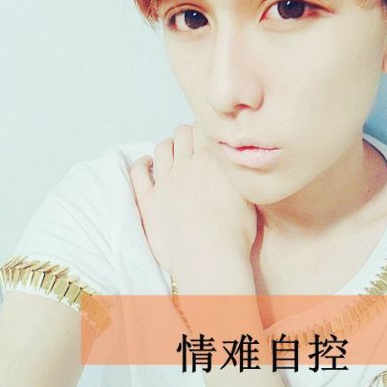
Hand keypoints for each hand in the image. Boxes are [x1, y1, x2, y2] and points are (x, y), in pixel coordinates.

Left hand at [129, 123, 258, 292]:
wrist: (210, 258)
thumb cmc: (235, 234)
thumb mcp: (248, 194)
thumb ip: (239, 172)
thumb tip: (239, 162)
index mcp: (212, 160)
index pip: (205, 128)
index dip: (208, 131)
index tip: (212, 139)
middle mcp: (187, 165)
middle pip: (182, 132)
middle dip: (188, 136)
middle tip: (195, 148)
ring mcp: (165, 181)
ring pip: (162, 147)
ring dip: (169, 147)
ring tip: (175, 156)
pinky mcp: (149, 201)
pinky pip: (138, 172)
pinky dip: (141, 164)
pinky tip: (147, 165)